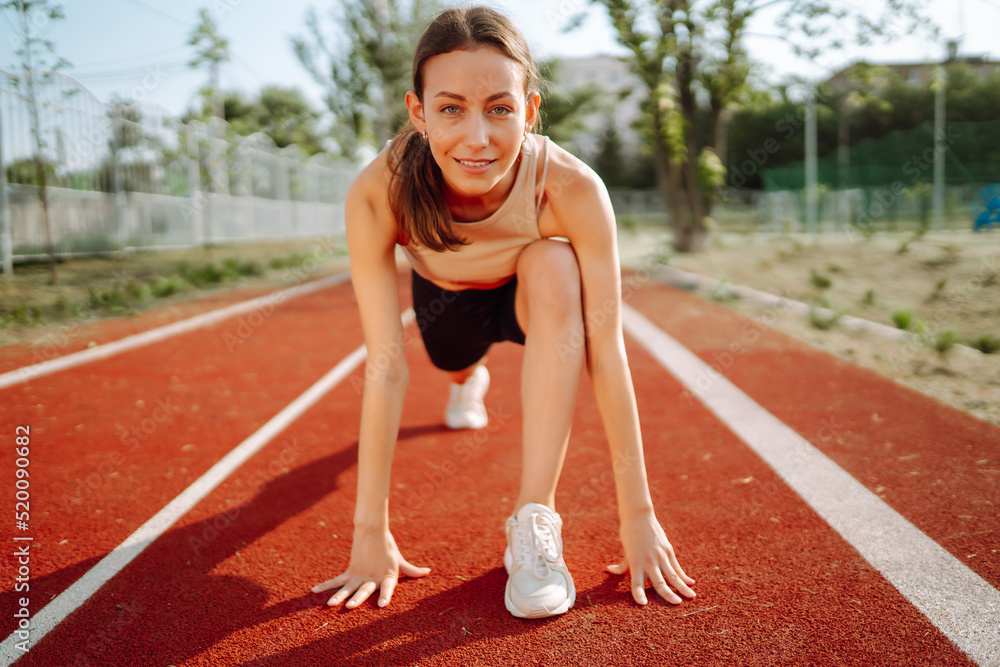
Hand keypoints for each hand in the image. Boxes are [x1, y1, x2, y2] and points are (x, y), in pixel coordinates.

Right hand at [311, 524, 430, 608]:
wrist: (373, 531)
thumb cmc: (388, 549)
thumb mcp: (400, 561)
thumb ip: (412, 570)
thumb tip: (428, 572)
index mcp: (387, 576)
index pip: (387, 587)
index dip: (385, 595)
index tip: (382, 605)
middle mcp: (372, 578)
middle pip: (364, 589)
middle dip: (357, 598)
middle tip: (350, 607)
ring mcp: (359, 575)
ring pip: (348, 587)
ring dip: (339, 596)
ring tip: (330, 605)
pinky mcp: (350, 571)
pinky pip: (336, 580)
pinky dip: (325, 585)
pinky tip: (313, 591)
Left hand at [606, 510, 695, 605]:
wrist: (638, 516)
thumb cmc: (628, 535)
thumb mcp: (626, 552)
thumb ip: (622, 566)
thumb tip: (609, 570)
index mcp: (635, 563)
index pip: (636, 583)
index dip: (638, 594)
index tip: (643, 604)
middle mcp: (648, 561)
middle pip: (660, 582)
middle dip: (668, 594)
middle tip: (677, 603)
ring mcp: (660, 556)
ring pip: (673, 575)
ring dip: (682, 587)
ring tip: (691, 596)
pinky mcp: (668, 550)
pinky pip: (676, 566)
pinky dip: (684, 575)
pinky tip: (691, 583)